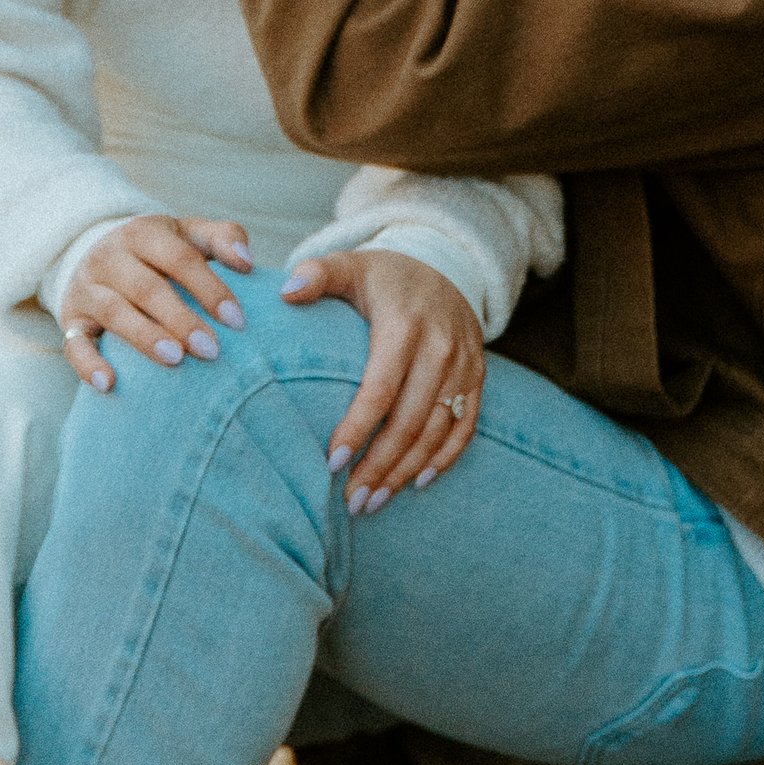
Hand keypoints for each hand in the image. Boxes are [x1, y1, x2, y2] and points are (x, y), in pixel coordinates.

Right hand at [58, 215, 252, 392]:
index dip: (209, 287)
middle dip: (180, 319)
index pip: (179, 258)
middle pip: (146, 287)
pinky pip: (73, 342)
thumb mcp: (187, 235)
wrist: (93, 251)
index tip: (237, 320)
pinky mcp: (71, 318)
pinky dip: (88, 363)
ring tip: (175, 360)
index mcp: (144, 232)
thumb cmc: (158, 252)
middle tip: (212, 349)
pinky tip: (109, 383)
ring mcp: (87, 287)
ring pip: (113, 311)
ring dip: (144, 336)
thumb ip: (223, 239)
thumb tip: (248, 262)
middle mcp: (110, 256)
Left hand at [283, 247, 485, 506]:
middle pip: (410, 420)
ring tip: (375, 501)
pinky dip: (446, 458)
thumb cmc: (384, 276)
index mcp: (404, 324)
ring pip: (437, 431)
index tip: (332, 462)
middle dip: (380, 465)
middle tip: (352, 500)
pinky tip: (420, 482)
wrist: (446, 264)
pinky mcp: (478, 376)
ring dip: (406, 471)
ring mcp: (463, 363)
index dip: (357, 428)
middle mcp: (440, 346)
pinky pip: (465, 425)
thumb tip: (286, 292)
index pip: (380, 388)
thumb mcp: (350, 265)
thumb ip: (318, 273)